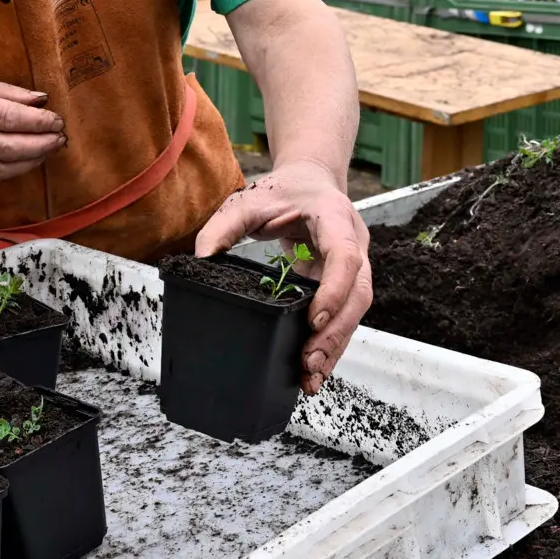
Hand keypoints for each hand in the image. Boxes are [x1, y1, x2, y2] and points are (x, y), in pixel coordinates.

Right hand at [0, 76, 65, 181]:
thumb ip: (3, 91)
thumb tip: (41, 99)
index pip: (6, 116)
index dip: (37, 121)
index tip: (57, 119)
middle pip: (7, 146)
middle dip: (41, 144)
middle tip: (61, 137)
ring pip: (2, 167)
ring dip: (32, 160)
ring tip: (51, 149)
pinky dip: (14, 169)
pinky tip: (28, 160)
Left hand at [195, 159, 371, 394]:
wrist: (310, 181)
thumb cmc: (283, 190)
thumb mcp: (248, 200)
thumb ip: (224, 226)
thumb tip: (201, 260)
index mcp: (335, 218)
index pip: (345, 256)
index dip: (334, 290)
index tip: (313, 319)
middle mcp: (354, 242)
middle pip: (359, 294)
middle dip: (336, 332)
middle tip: (310, 362)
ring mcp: (353, 266)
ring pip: (355, 311)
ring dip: (336, 346)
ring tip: (311, 377)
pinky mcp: (344, 284)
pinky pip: (343, 315)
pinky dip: (330, 343)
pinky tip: (313, 367)